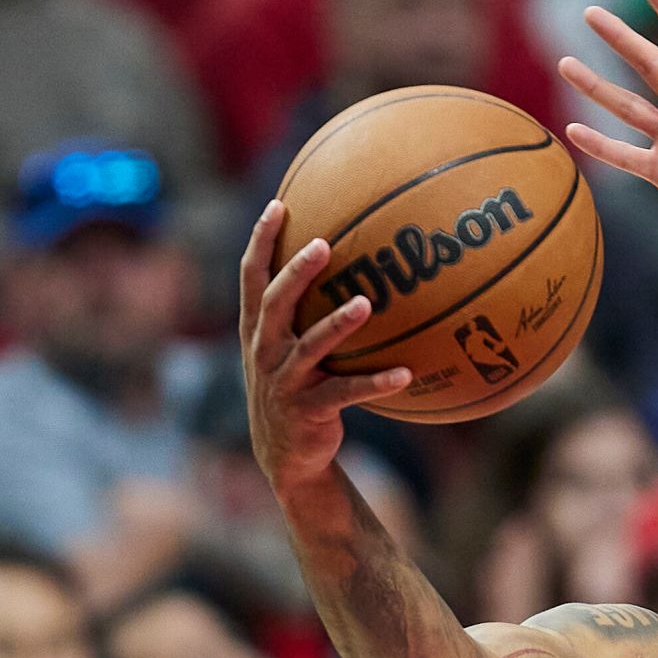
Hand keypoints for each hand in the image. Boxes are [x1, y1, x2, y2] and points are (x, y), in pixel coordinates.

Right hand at [237, 200, 411, 489]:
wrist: (284, 453)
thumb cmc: (294, 387)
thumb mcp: (286, 348)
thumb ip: (300, 312)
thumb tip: (346, 266)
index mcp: (256, 329)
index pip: (251, 276)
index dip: (261, 240)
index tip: (278, 205)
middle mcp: (264, 350)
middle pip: (275, 302)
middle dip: (296, 272)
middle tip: (323, 244)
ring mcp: (284, 380)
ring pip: (310, 346)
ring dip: (338, 324)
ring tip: (367, 303)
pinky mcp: (308, 409)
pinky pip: (346, 392)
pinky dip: (376, 383)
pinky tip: (406, 374)